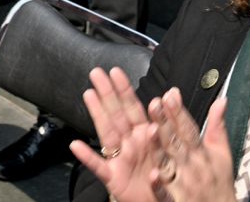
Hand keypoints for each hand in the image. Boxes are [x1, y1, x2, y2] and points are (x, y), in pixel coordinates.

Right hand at [69, 67, 166, 201]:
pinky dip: (87, 156)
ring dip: (98, 113)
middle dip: (107, 93)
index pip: (133, 108)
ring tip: (89, 95)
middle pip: (117, 114)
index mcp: (144, 135)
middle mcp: (130, 144)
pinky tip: (75, 145)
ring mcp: (121, 159)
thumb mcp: (173, 147)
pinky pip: (99, 166)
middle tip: (96, 72)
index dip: (124, 89)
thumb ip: (171, 120)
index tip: (115, 71)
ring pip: (108, 132)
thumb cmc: (164, 177)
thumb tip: (173, 91)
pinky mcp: (114, 179)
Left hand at [151, 91, 233, 201]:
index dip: (179, 112)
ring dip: (159, 149)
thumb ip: (218, 126)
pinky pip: (165, 195)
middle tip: (155, 103)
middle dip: (165, 122)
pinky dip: (159, 187)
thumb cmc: (220, 182)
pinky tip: (152, 176)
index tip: (170, 94)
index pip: (189, 129)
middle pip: (175, 142)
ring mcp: (183, 184)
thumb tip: (221, 100)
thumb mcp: (223, 154)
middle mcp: (191, 166)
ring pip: (168, 164)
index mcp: (201, 153)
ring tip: (150, 130)